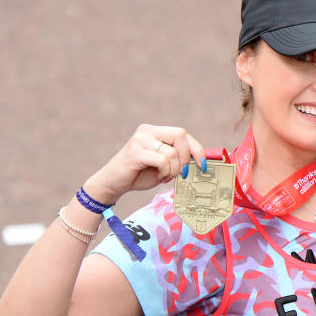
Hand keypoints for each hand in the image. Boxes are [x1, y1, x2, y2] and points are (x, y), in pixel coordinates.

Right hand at [82, 124, 207, 203]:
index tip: (203, 165)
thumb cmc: (139, 175)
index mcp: (155, 131)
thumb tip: (201, 161)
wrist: (113, 184)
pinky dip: (164, 172)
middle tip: (182, 173)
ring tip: (164, 176)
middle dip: (186, 158)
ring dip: (173, 170)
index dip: (196, 149)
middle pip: (180, 136)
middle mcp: (147, 131)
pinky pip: (162, 160)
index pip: (183, 134)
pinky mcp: (135, 152)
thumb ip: (178, 158)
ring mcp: (140, 139)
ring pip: (172, 152)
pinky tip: (158, 176)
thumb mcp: (164, 165)